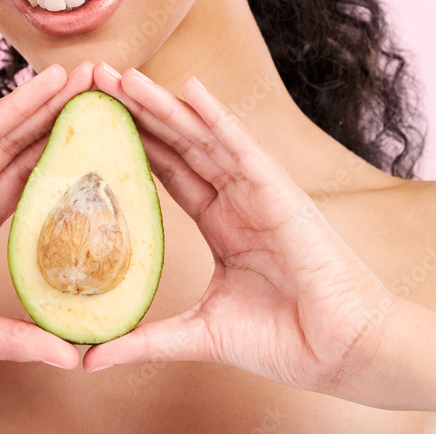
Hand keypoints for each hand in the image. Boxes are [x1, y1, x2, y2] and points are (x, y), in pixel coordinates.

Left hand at [83, 63, 398, 405]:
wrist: (345, 354)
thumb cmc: (286, 341)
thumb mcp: (201, 335)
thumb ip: (146, 340)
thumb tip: (90, 358)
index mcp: (219, 222)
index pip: (166, 171)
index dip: (131, 143)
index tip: (92, 122)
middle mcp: (235, 198)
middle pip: (177, 144)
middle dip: (137, 111)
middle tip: (97, 81)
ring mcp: (257, 191)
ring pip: (201, 138)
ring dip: (164, 105)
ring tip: (125, 77)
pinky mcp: (280, 192)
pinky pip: (243, 148)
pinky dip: (217, 118)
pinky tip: (189, 90)